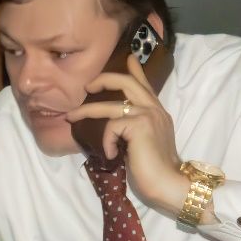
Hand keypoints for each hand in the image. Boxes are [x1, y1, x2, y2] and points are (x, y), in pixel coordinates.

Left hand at [65, 53, 190, 215]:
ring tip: (71, 117)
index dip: (134, 68)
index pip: (144, 83)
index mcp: (156, 111)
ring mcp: (147, 115)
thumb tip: (116, 123)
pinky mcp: (139, 126)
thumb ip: (135, 127)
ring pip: (109, 105)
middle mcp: (154, 108)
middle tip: (87, 86)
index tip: (128, 56)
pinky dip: (105, 141)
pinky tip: (109, 155)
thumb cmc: (155, 169)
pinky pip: (111, 126)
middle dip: (103, 79)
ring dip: (86, 111)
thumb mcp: (145, 141)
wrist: (170, 184)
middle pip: (126, 81)